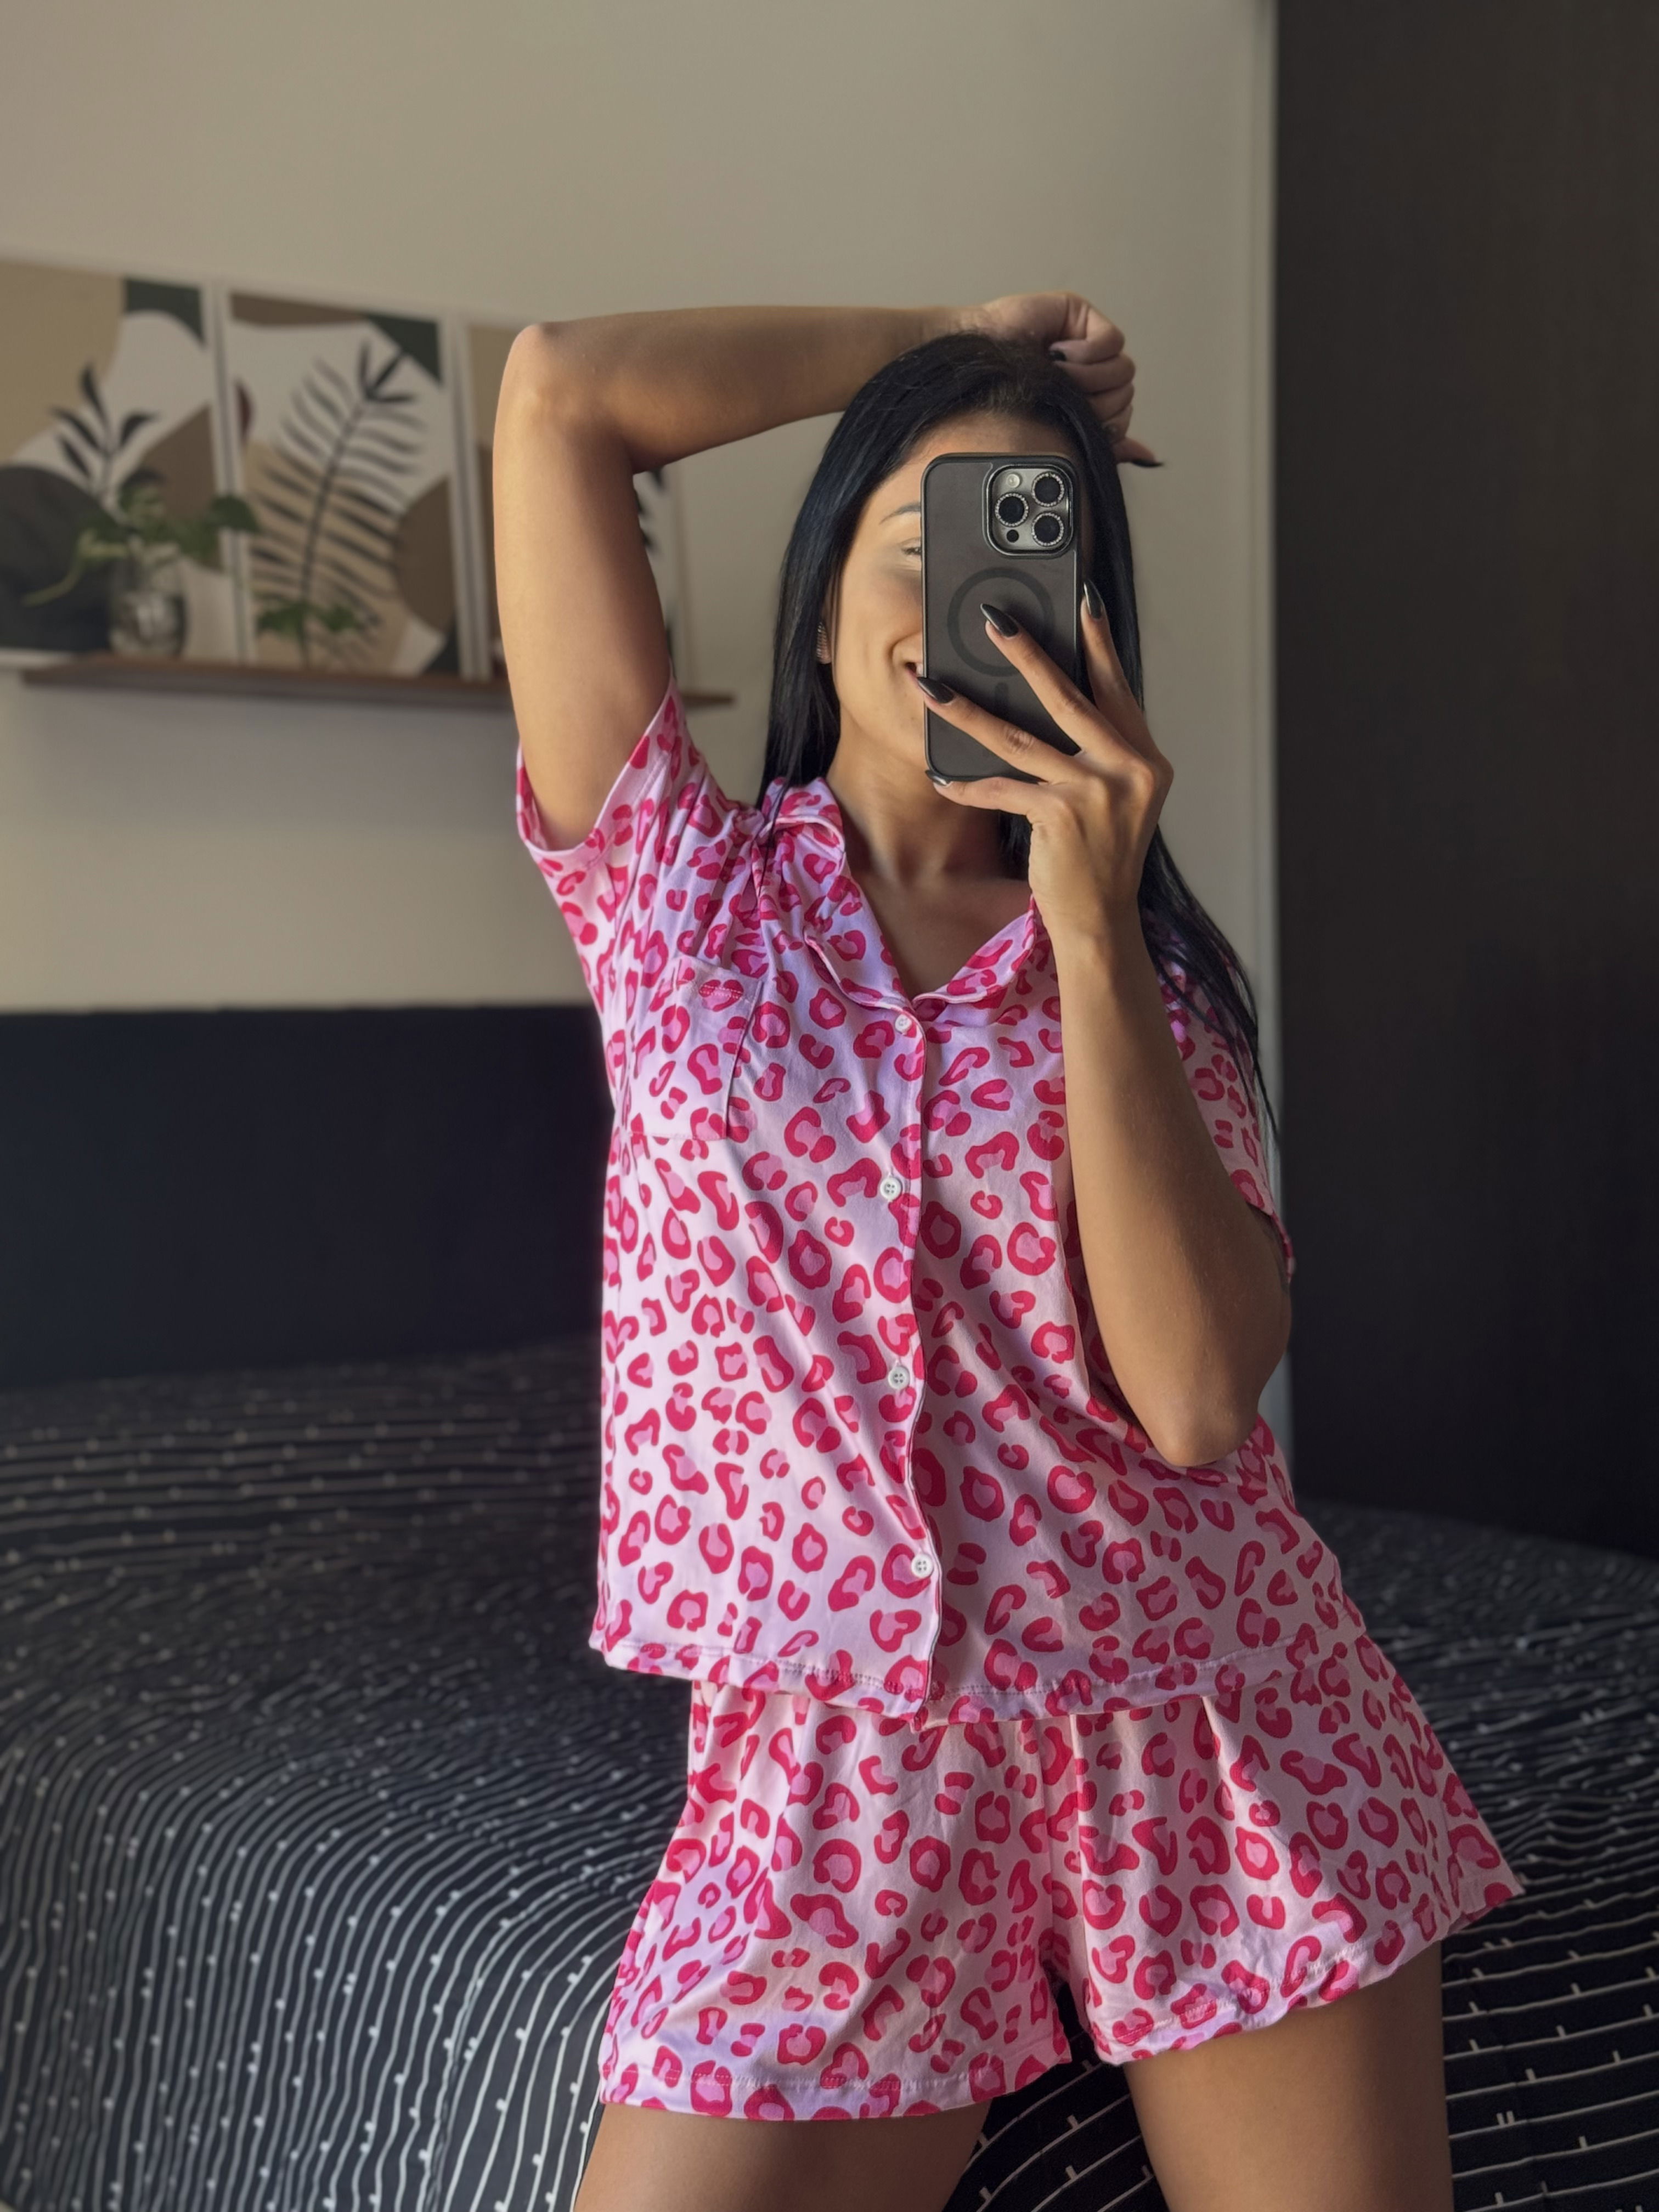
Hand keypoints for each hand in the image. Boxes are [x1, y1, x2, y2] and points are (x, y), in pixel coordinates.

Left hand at [912, 588, 1173, 950]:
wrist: (1102, 921)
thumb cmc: (1101, 858)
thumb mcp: (1117, 800)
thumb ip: (1099, 753)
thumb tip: (1052, 700)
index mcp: (1144, 758)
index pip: (1116, 686)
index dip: (1098, 640)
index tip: (1082, 595)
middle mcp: (1128, 768)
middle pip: (1066, 695)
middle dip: (1025, 652)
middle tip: (992, 617)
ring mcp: (1096, 792)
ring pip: (1018, 737)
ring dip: (967, 710)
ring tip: (930, 685)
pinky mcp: (1061, 817)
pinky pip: (1001, 789)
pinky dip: (967, 785)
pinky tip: (940, 776)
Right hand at [956, 291, 1159, 464]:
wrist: (970, 372)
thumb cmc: (1001, 400)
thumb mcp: (1057, 429)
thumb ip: (1101, 441)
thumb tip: (1145, 454)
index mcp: (1085, 398)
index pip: (1121, 414)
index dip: (1105, 425)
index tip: (1074, 424)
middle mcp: (1090, 370)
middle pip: (1125, 393)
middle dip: (1095, 404)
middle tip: (1060, 398)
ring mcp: (1088, 342)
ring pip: (1123, 370)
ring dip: (1088, 380)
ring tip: (1055, 375)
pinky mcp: (1083, 316)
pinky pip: (1112, 342)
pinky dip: (1088, 354)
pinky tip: (1059, 353)